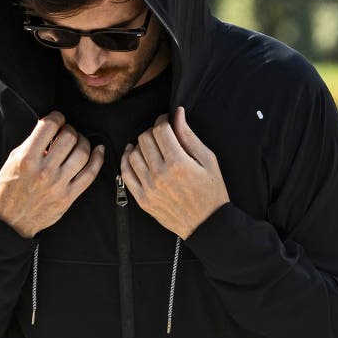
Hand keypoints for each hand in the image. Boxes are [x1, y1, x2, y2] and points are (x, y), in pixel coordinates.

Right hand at [0, 111, 104, 237]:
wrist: (10, 222)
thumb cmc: (8, 191)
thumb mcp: (12, 162)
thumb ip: (31, 145)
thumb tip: (50, 131)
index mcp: (27, 158)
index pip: (49, 126)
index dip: (57, 117)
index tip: (58, 119)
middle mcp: (44, 170)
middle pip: (69, 137)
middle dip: (70, 129)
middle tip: (68, 132)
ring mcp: (58, 184)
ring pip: (82, 153)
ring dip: (84, 142)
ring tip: (79, 142)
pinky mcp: (68, 197)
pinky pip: (90, 174)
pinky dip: (98, 159)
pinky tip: (99, 151)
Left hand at [120, 106, 228, 238]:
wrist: (207, 224)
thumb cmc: (211, 192)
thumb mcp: (208, 160)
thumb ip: (189, 136)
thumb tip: (178, 113)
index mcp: (178, 164)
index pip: (160, 129)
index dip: (163, 120)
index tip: (167, 121)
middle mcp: (160, 175)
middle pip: (144, 139)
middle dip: (152, 132)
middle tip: (161, 136)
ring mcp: (149, 188)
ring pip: (133, 154)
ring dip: (140, 146)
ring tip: (150, 147)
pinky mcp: (142, 199)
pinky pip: (125, 174)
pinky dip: (126, 161)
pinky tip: (132, 155)